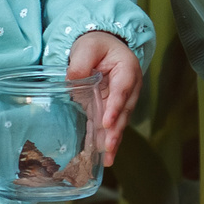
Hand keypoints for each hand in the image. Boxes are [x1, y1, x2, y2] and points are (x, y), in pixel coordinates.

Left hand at [67, 30, 142, 164]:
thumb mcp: (87, 47)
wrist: (101, 46)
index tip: (107, 123)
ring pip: (119, 122)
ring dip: (113, 140)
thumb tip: (73, 80)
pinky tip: (104, 156)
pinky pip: (109, 125)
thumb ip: (81, 63)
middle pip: (124, 111)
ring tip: (108, 159)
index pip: (122, 90)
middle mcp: (129, 87)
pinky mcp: (111, 108)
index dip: (115, 107)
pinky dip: (106, 140)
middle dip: (116, 131)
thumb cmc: (96, 45)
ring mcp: (122, 99)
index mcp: (127, 69)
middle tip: (108, 147)